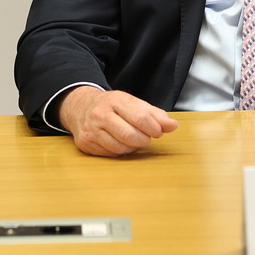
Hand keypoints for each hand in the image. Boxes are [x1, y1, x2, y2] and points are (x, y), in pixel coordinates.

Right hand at [57, 87, 177, 156]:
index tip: (158, 131)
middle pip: (130, 135)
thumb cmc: (112, 106)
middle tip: (146, 138)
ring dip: (132, 147)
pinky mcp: (85, 143)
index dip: (154, 128)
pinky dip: (119, 151)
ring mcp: (90, 129)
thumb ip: (155, 114)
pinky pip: (110, 154)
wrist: (81, 107)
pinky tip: (119, 143)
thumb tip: (173, 126)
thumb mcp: (133, 104)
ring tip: (132, 139)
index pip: (140, 117)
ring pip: (120, 147)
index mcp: (115, 100)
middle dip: (143, 140)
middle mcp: (100, 114)